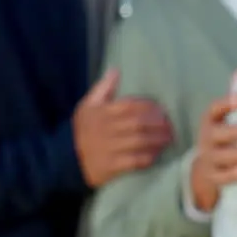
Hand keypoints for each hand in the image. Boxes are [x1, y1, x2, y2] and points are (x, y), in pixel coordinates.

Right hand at [73, 69, 173, 187]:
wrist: (66, 160)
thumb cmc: (83, 130)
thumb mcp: (88, 106)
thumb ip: (103, 88)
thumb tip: (115, 70)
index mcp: (102, 113)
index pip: (130, 105)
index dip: (149, 107)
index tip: (163, 109)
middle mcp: (105, 130)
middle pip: (138, 124)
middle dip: (158, 124)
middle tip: (170, 125)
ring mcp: (108, 149)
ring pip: (139, 142)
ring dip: (157, 140)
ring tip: (169, 138)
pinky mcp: (111, 167)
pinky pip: (134, 161)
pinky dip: (148, 157)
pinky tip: (157, 154)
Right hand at [188, 92, 236, 211]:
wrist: (207, 167)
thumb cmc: (225, 134)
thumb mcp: (227, 117)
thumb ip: (235, 96)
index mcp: (212, 119)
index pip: (215, 109)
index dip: (227, 103)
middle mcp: (207, 137)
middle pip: (217, 134)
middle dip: (234, 131)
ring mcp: (208, 158)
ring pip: (220, 156)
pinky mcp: (212, 176)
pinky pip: (220, 177)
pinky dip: (232, 175)